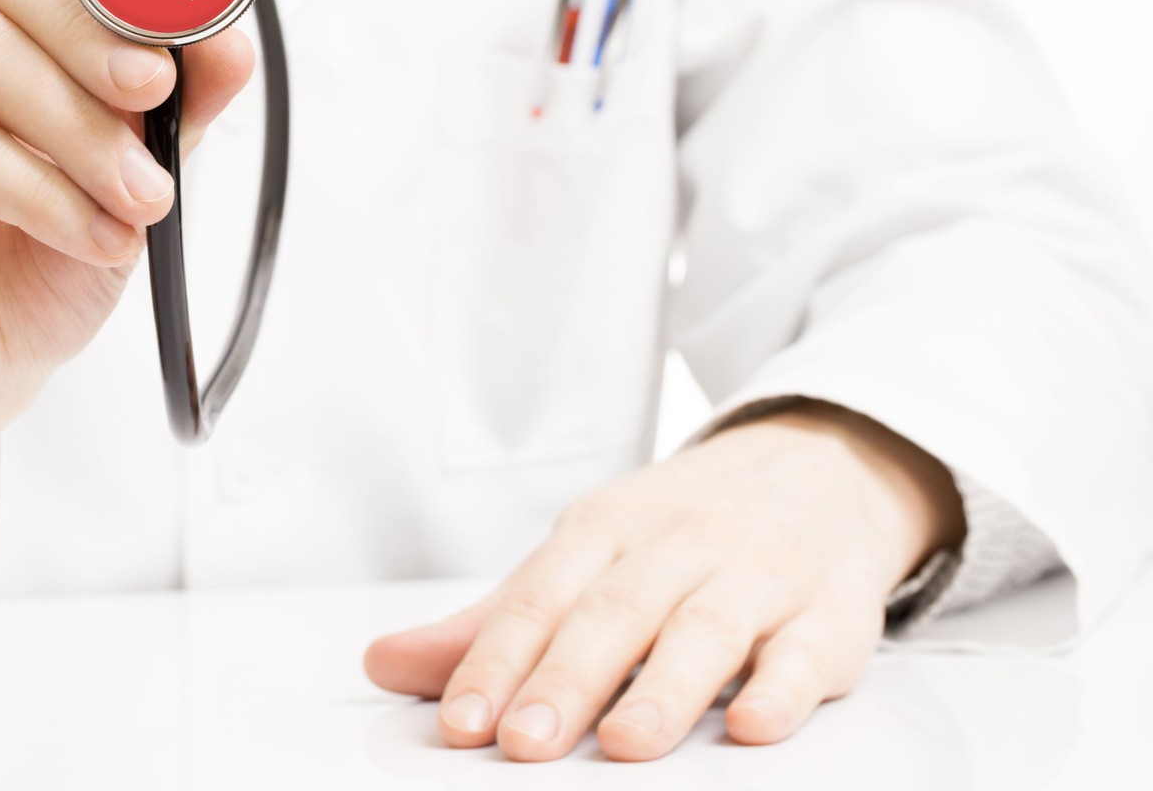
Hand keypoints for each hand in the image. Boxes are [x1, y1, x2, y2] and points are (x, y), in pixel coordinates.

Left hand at [364, 401, 965, 760]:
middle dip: (565, 680)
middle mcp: (677, 545)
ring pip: (704, 632)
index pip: (539, 597)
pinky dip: (780, 689)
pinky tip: (752, 726)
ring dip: (663, 690)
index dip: (496, 660)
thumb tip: (384, 664)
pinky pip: (804, 651)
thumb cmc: (680, 530)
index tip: (459, 721)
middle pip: (613, 614)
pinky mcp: (829, 614)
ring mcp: (756, 576)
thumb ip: (492, 622)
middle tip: (522, 743)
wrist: (819, 469)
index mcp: (605, 528)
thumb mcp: (585, 556)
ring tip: (622, 745)